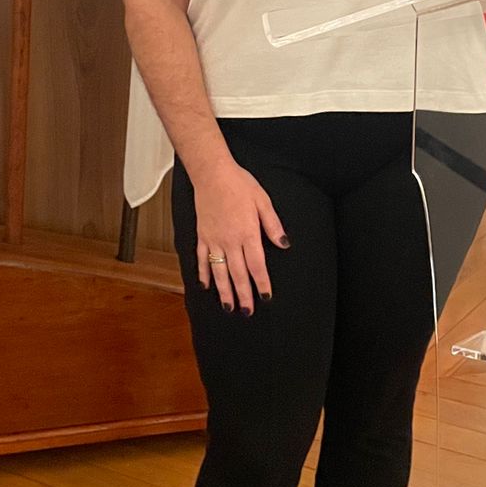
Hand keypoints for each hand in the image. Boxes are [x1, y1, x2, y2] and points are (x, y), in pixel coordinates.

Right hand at [194, 160, 288, 313]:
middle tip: (247, 312)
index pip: (256, 265)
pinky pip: (202, 259)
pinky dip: (204, 274)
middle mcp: (230, 241)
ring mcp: (213, 240)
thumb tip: (284, 244)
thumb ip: (273, 225)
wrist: (212, 174)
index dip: (262, 283)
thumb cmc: (240, 185)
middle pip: (238, 274)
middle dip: (243, 294)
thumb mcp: (263, 201)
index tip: (266, 298)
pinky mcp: (202, 235)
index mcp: (248, 233)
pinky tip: (206, 286)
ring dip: (224, 291)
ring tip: (229, 307)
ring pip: (219, 271)